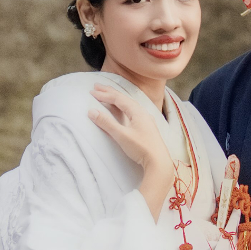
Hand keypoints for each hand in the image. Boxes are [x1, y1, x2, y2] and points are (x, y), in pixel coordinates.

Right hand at [90, 84, 177, 211]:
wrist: (159, 162)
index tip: (92, 91)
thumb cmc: (141, 148)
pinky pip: (132, 111)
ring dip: (116, 99)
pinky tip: (122, 110)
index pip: (118, 99)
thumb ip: (106, 123)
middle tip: (97, 87)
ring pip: (129, 105)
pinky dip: (123, 107)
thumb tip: (92, 111)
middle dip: (110, 92)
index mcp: (137, 112)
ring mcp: (146, 120)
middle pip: (124, 99)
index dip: (105, 94)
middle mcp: (143, 113)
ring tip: (107, 95)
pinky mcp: (147, 128)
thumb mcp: (121, 135)